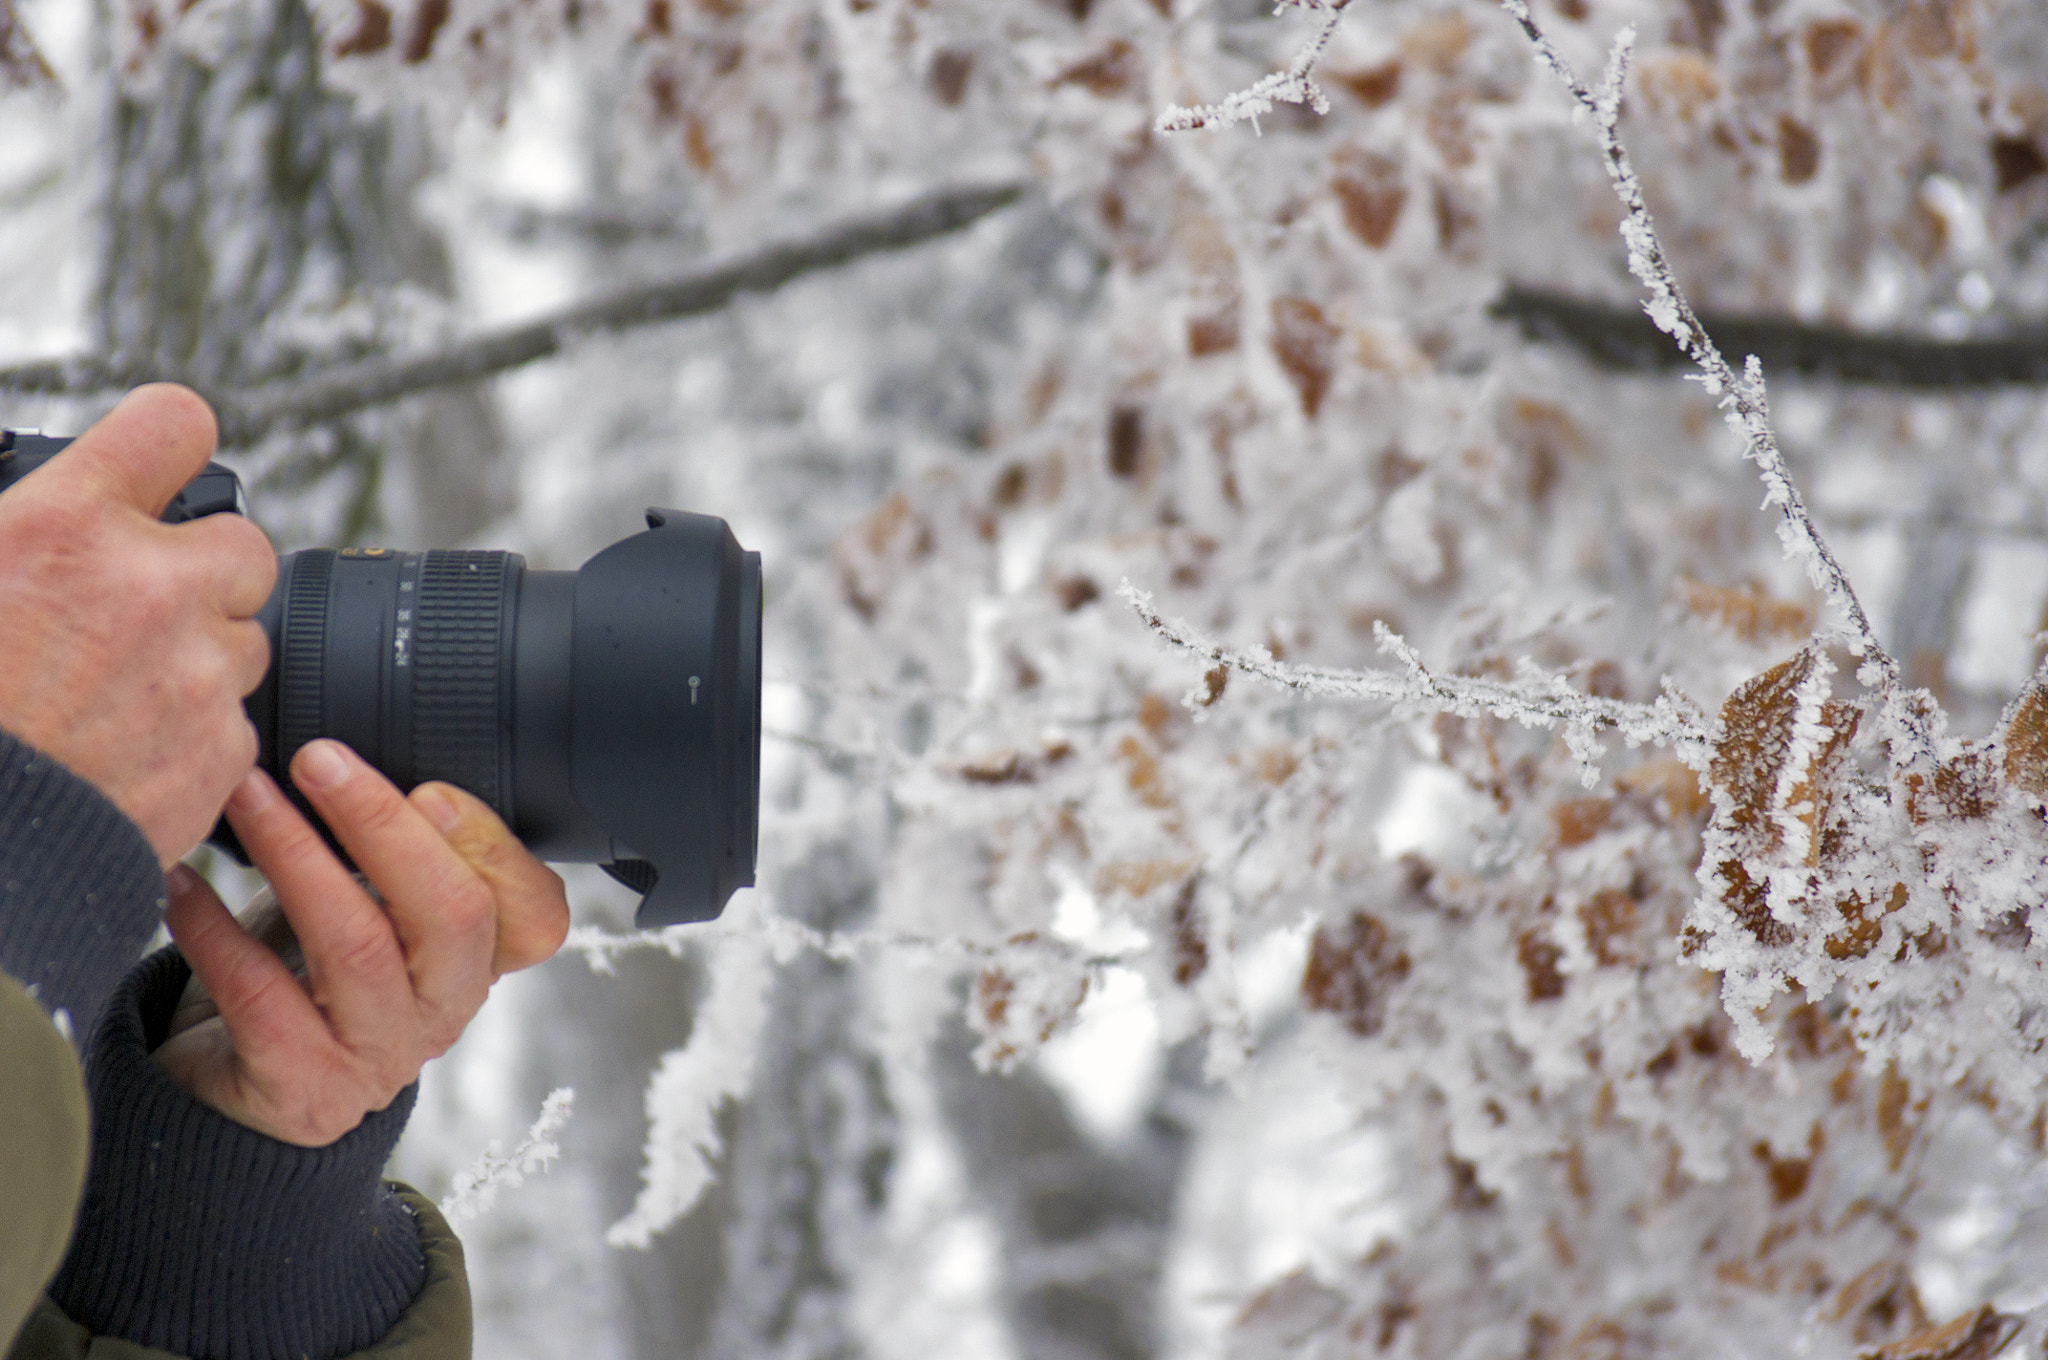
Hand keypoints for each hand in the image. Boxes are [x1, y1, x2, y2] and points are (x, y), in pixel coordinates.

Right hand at [0, 385, 275, 865]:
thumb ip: (22, 530)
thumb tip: (42, 511)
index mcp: (65, 528)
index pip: (174, 422)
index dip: (168, 441)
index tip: (162, 461)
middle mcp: (148, 586)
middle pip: (243, 542)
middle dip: (204, 571)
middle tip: (144, 606)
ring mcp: (197, 669)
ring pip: (245, 635)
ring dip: (201, 654)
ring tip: (120, 690)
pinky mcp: (223, 748)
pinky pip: (237, 718)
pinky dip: (197, 732)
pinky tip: (131, 749)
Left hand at [154, 740, 570, 1146]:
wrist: (239, 1091)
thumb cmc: (307, 976)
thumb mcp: (369, 908)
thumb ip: (396, 848)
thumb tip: (359, 751)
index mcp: (475, 964)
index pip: (538, 916)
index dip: (496, 849)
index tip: (429, 789)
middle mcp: (442, 1013)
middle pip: (453, 913)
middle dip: (383, 824)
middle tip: (319, 761)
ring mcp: (378, 1058)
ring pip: (358, 946)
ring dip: (294, 855)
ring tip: (245, 796)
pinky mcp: (304, 1091)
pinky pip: (263, 998)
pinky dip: (216, 931)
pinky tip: (184, 885)